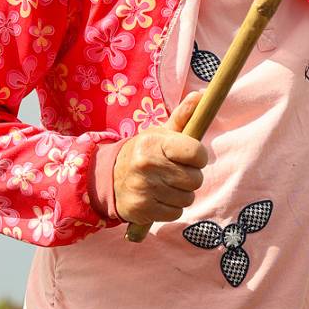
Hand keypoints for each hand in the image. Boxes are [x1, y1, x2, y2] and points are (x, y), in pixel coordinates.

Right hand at [112, 91, 208, 224]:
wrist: (107, 178)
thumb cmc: (144, 153)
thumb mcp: (159, 134)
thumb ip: (183, 117)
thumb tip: (201, 96)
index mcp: (154, 143)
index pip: (196, 153)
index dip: (198, 157)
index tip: (189, 157)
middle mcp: (147, 164)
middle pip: (195, 179)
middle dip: (189, 177)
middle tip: (173, 172)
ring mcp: (144, 188)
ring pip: (187, 198)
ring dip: (181, 194)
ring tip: (165, 185)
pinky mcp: (142, 209)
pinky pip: (176, 213)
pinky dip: (171, 208)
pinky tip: (158, 198)